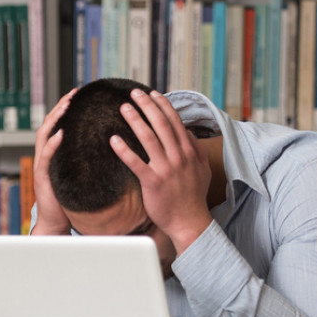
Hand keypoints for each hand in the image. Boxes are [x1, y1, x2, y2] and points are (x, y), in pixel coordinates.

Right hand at [30, 89, 75, 234]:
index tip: (79, 95)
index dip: (67, 108)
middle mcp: (46, 156)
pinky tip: (60, 134)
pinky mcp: (42, 177)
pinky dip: (52, 144)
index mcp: (56, 154)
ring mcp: (42, 166)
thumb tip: (111, 149)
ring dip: (55, 119)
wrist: (57, 223)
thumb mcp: (81, 175)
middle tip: (73, 94)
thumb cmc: (71, 201)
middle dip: (60, 107)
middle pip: (50, 124)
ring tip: (65, 107)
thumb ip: (87, 161)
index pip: (59, 124)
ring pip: (44, 135)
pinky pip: (46, 157)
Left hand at [110, 90, 212, 253]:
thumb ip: (196, 149)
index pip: (174, 122)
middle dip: (147, 106)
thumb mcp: (203, 170)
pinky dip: (124, 150)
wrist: (189, 222)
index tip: (153, 94)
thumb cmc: (194, 197)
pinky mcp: (153, 182)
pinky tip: (113, 139)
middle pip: (160, 124)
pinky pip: (136, 163)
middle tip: (134, 93)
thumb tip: (187, 133)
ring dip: (135, 120)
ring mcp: (166, 169)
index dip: (163, 106)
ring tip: (123, 108)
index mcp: (188, 151)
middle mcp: (178, 157)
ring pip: (148, 139)